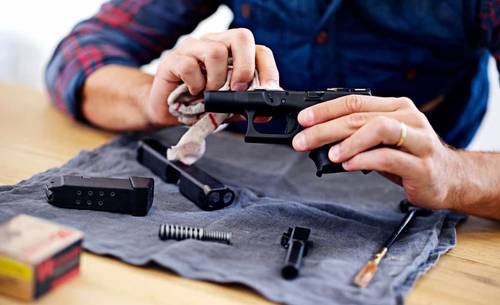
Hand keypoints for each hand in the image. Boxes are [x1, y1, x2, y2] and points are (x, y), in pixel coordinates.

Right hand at [145, 28, 279, 124]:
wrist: (166, 111)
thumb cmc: (198, 103)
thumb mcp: (227, 108)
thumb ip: (244, 106)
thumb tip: (265, 113)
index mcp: (232, 52)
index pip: (258, 49)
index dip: (268, 69)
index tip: (268, 90)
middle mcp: (214, 43)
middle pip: (240, 37)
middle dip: (245, 66)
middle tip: (238, 89)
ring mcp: (192, 48)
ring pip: (215, 51)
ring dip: (217, 80)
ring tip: (210, 93)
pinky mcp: (172, 59)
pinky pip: (189, 66)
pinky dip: (195, 85)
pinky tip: (193, 93)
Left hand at [292, 95, 463, 209]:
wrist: (450, 179)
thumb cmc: (410, 158)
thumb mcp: (382, 142)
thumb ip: (357, 135)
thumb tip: (318, 138)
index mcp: (395, 108)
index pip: (354, 102)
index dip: (325, 110)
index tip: (303, 120)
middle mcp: (408, 118)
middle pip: (360, 116)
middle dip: (325, 128)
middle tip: (303, 140)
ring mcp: (418, 140)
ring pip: (378, 129)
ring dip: (348, 140)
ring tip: (329, 153)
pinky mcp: (422, 165)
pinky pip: (389, 157)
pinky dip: (364, 159)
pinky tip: (348, 165)